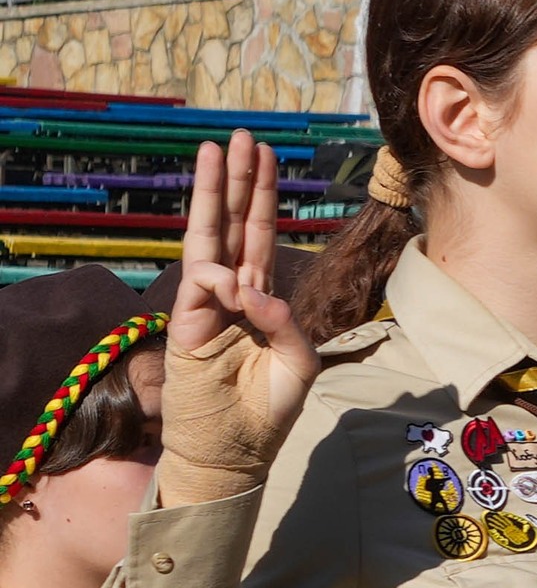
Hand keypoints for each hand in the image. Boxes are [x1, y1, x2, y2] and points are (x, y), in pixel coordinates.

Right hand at [158, 131, 320, 507]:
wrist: (235, 451)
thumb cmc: (269, 411)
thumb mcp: (299, 365)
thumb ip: (287, 325)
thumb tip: (254, 291)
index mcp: (260, 298)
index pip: (259, 236)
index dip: (263, 197)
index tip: (269, 157)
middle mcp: (231, 294)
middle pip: (232, 224)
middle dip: (237, 180)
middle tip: (240, 136)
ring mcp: (206, 306)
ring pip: (207, 239)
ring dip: (212, 195)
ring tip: (214, 151)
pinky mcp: (186, 325)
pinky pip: (200, 284)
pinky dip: (217, 278)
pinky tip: (231, 286)